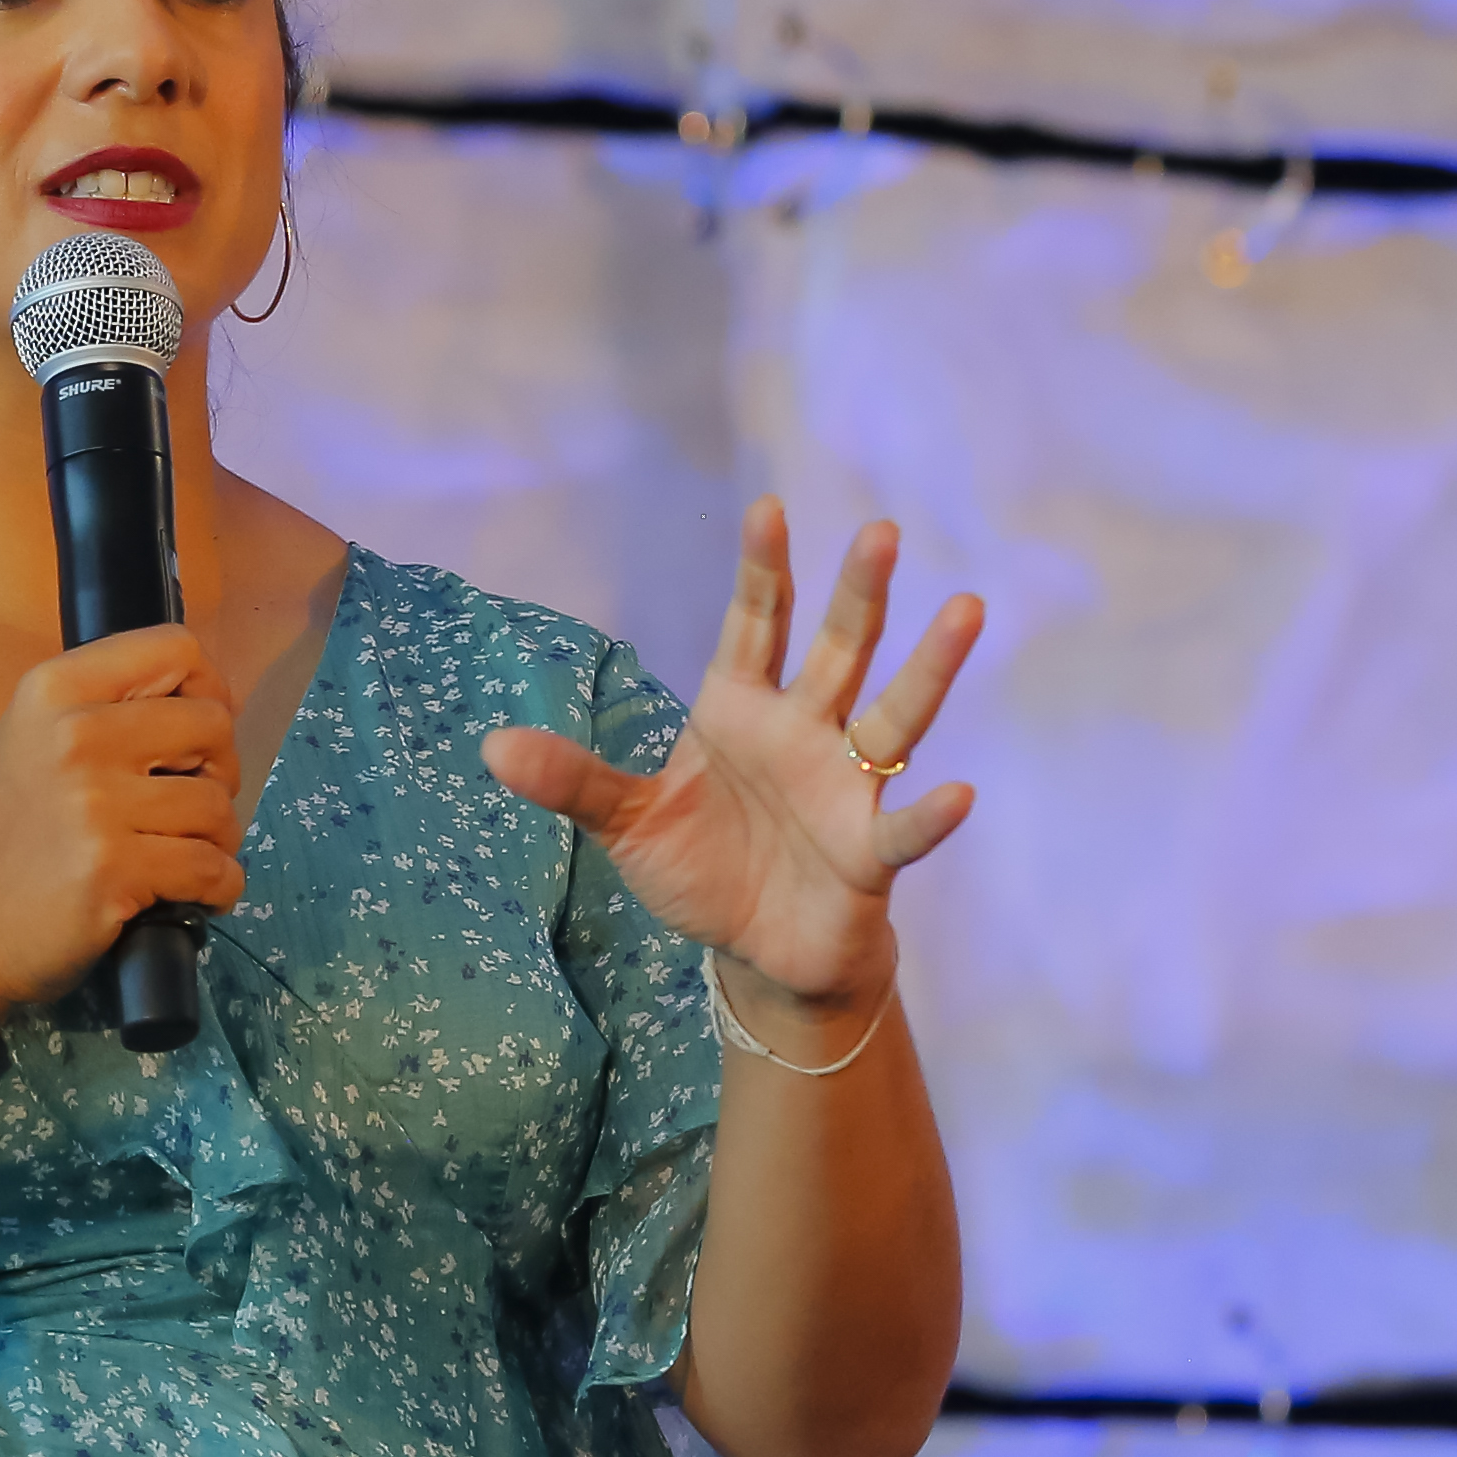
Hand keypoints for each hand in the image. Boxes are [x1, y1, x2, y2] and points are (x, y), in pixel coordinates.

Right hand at [0, 624, 242, 1018]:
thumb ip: (101, 713)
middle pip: (213, 726)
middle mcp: (77, 735)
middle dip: (220, 772)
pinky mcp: (114, 870)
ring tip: (181, 859)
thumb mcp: (28, 743)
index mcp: (55, 690)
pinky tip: (195, 896)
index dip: (208, 691)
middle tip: (189, 808)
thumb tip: (205, 711)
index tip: (194, 737)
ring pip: (218, 807)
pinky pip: (213, 870)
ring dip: (217, 840)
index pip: (177, 650)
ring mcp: (96, 804)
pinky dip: (219, 889)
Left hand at [481, 504, 979, 1021]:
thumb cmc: (703, 868)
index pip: (756, 626)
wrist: (758, 951)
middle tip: (882, 530)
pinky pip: (905, 829)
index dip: (762, 569)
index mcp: (742, 712)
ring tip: (965, 610)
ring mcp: (846, 789)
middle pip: (838, 651)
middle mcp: (805, 734)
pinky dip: (930, 816)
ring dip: (929, 668)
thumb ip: (574, 782)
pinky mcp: (869, 853)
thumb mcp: (629, 823)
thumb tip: (491, 747)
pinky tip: (960, 794)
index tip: (768, 505)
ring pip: (894, 718)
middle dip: (859, 594)